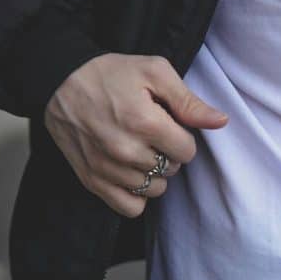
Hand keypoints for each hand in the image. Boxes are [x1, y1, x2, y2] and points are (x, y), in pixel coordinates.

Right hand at [44, 54, 227, 217]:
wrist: (59, 81)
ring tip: (140, 150)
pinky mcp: (91, 180)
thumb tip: (221, 122)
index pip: (187, 151)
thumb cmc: (111, 73)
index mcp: (145, 123)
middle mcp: (125, 151)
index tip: (168, 123)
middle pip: (171, 170)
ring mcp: (106, 169)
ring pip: (154, 190)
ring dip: (154, 174)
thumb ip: (189, 101)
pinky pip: (129, 207)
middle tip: (151, 133)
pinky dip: (136, 194)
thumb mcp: (155, 72)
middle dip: (168, 153)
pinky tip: (132, 173)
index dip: (183, 136)